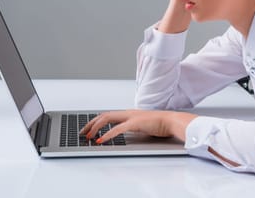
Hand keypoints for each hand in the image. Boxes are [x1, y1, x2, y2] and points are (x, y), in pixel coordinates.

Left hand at [79, 109, 197, 143]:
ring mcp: (131, 117)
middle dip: (91, 123)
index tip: (88, 128)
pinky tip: (101, 140)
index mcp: (129, 113)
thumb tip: (123, 133)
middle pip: (104, 115)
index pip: (108, 115)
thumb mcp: (142, 126)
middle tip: (83, 132)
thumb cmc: (160, 124)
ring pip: (108, 119)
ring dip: (95, 127)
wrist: (172, 121)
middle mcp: (128, 113)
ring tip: (88, 136)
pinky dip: (107, 135)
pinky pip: (117, 129)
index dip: (96, 120)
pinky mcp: (135, 123)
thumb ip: (133, 127)